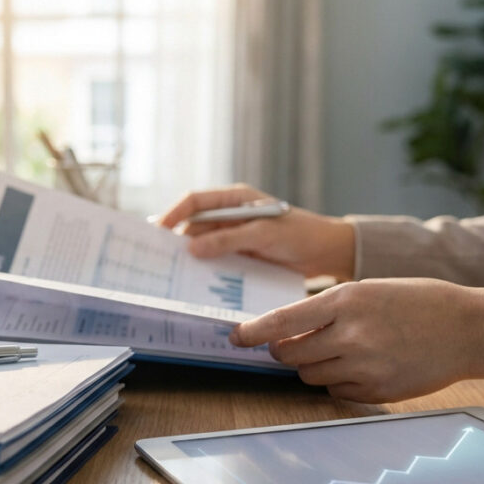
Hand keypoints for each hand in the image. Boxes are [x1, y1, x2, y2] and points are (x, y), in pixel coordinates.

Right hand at [157, 185, 356, 280]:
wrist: (327, 253)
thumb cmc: (300, 234)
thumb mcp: (263, 234)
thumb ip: (228, 240)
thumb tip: (191, 248)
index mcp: (234, 200)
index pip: (195, 201)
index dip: (174, 214)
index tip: (157, 231)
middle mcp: (229, 216)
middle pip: (194, 226)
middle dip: (176, 240)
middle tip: (156, 259)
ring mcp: (233, 237)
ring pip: (202, 246)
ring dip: (189, 258)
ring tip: (169, 274)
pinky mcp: (239, 256)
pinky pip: (215, 261)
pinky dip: (204, 270)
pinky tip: (194, 283)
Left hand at [229, 278, 483, 402]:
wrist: (467, 328)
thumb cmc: (417, 302)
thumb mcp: (368, 290)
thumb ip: (328, 309)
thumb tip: (286, 333)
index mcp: (346, 301)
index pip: (283, 321)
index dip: (254, 332)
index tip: (236, 337)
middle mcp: (351, 334)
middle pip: (290, 354)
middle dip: (283, 351)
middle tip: (288, 346)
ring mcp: (365, 365)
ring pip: (310, 375)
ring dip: (311, 366)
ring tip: (336, 351)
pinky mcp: (377, 390)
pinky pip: (336, 391)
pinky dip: (336, 382)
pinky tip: (357, 366)